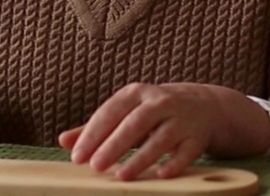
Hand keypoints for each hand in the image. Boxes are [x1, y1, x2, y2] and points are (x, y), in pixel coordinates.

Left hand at [58, 82, 269, 180]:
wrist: (205, 106)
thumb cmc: (154, 112)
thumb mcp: (127, 112)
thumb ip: (96, 127)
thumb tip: (64, 141)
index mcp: (136, 93)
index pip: (110, 112)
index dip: (93, 134)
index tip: (77, 157)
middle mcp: (159, 102)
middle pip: (134, 123)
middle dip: (114, 145)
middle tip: (95, 166)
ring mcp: (181, 118)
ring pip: (160, 138)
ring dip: (141, 158)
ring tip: (122, 177)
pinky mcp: (198, 136)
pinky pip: (186, 151)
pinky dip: (175, 163)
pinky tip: (160, 176)